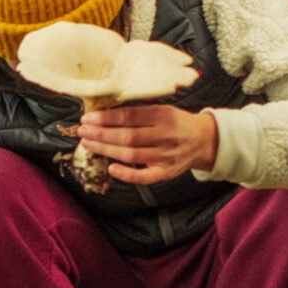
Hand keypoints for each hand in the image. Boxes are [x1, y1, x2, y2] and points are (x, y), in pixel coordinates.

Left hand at [73, 105, 218, 184]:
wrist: (205, 140)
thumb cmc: (177, 123)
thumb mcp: (163, 109)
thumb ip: (139, 112)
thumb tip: (104, 113)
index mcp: (164, 116)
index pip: (130, 117)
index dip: (106, 118)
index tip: (88, 117)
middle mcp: (166, 136)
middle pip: (128, 137)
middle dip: (101, 134)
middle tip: (82, 130)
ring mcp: (166, 156)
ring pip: (132, 155)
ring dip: (106, 150)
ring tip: (88, 144)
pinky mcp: (167, 173)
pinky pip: (145, 177)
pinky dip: (127, 174)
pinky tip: (110, 168)